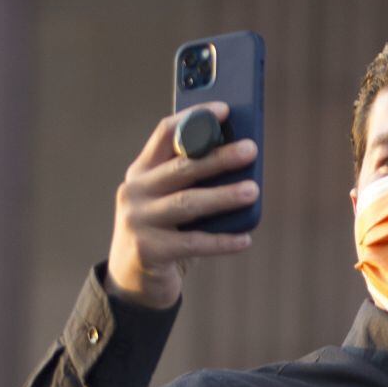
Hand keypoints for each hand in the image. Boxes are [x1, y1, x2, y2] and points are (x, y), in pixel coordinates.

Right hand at [106, 101, 258, 308]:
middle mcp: (135, 191)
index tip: (224, 109)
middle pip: (181, 168)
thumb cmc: (165, 230)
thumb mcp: (170, 199)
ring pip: (187, 203)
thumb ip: (193, 181)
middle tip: (250, 150)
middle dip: (217, 157)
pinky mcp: (148, 250)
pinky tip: (246, 239)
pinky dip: (222, 241)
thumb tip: (243, 162)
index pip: (165, 134)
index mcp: (141, 171)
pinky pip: (192, 243)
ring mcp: (138, 220)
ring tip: (253, 190)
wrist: (133, 278)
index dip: (194, 119)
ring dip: (223, 196)